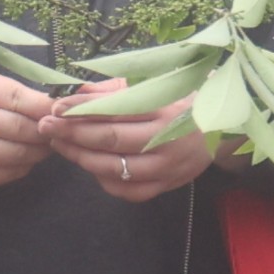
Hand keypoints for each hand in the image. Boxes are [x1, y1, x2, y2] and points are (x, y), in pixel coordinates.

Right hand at [0, 67, 57, 196]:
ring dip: (36, 153)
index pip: (15, 98)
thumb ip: (10, 92)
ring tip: (44, 146)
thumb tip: (56, 103)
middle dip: (44, 132)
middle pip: (17, 130)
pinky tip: (23, 160)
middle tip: (56, 131)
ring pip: (12, 157)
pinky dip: (19, 169)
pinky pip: (0, 176)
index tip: (61, 111)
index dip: (44, 107)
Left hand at [50, 83, 219, 203]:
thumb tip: (77, 91)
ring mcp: (168, 167)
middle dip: (72, 132)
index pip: (114, 110)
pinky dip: (104, 180)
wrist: (227, 126)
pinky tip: (91, 165)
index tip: (56, 106)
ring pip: (114, 168)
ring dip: (80, 157)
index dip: (81, 109)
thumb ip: (117, 89)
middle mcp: (168, 141)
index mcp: (167, 108)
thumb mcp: (157, 84)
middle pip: (110, 140)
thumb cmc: (187, 97)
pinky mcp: (167, 186)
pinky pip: (128, 190)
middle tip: (46, 126)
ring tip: (60, 144)